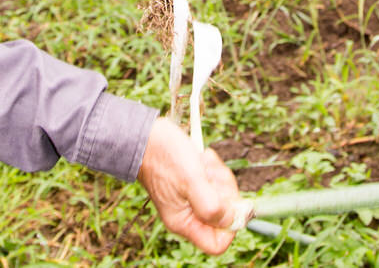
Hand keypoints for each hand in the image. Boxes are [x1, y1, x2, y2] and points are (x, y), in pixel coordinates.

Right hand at [136, 118, 245, 253]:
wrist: (147, 134)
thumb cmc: (164, 156)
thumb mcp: (191, 180)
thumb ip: (211, 206)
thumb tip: (231, 219)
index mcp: (184, 222)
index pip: (216, 243)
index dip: (230, 226)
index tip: (230, 203)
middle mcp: (189, 214)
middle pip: (225, 215)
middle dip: (224, 191)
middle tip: (209, 175)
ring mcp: (192, 198)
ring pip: (223, 195)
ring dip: (218, 175)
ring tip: (202, 162)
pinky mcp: (195, 183)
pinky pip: (216, 181)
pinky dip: (214, 167)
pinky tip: (201, 158)